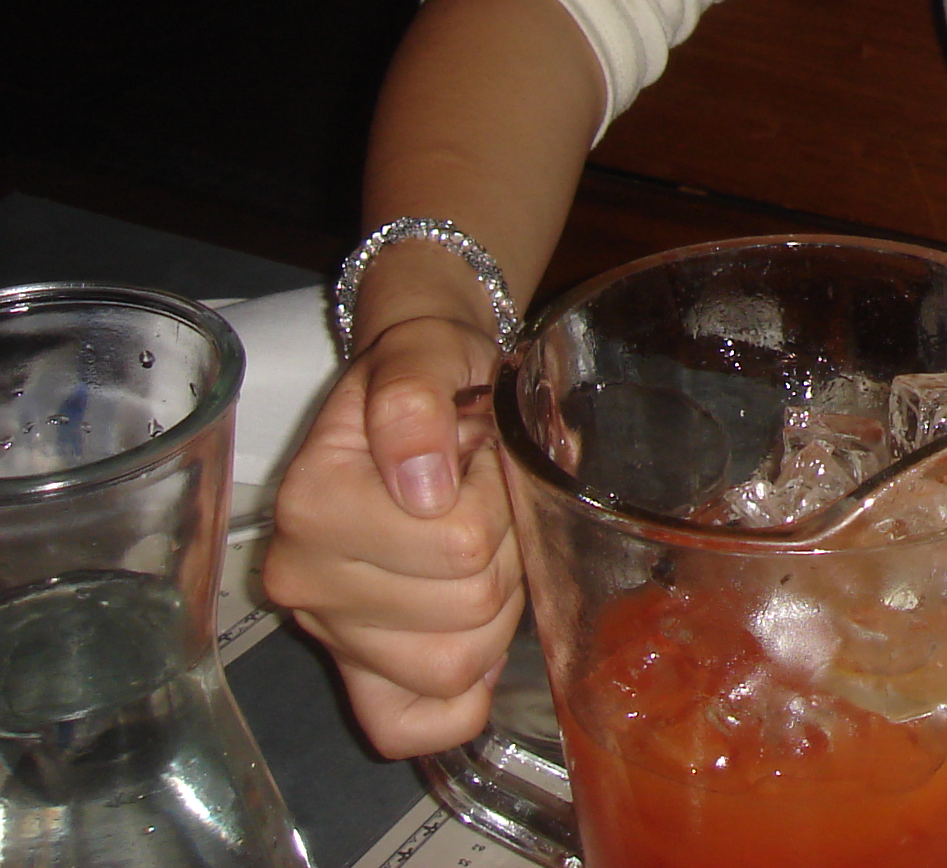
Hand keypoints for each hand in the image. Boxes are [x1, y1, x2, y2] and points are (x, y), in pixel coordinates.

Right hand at [263, 315, 524, 757]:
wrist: (415, 389)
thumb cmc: (424, 377)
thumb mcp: (422, 357)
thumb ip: (414, 399)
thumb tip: (419, 480)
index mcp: (311, 503)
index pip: (461, 542)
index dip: (496, 497)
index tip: (474, 459)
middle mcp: (303, 579)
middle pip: (469, 607)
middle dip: (504, 551)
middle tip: (485, 505)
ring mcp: (330, 636)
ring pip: (459, 665)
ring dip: (495, 609)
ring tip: (478, 551)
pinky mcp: (357, 679)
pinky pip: (417, 726)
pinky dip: (464, 690)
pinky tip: (472, 626)